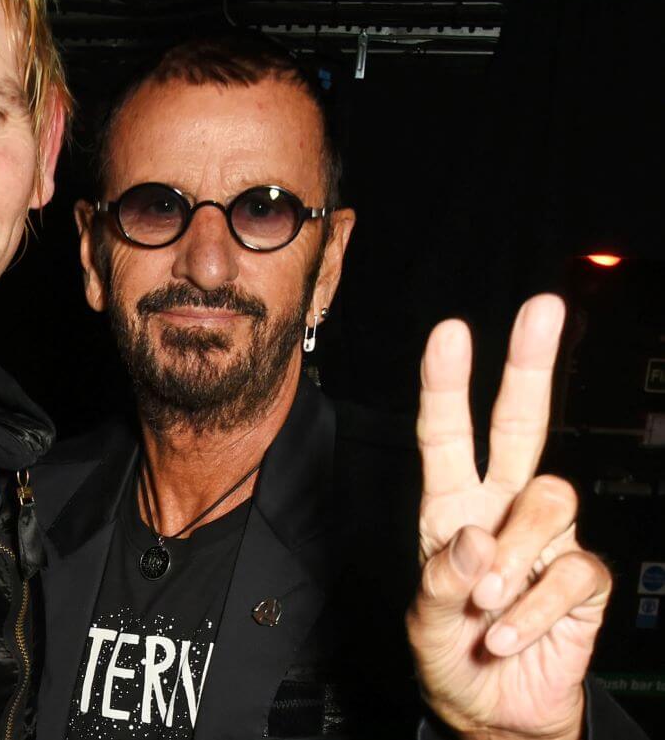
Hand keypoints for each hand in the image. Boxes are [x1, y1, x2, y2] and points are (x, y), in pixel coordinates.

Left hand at [406, 294, 611, 739]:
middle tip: (542, 307)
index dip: (446, 384)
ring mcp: (546, 540)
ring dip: (513, 552)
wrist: (491, 712)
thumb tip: (474, 539)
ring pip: (551, 497)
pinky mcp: (582, 579)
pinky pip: (570, 572)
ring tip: (485, 601)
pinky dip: (532, 608)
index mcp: (450, 506)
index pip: (448, 434)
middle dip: (530, 365)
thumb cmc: (449, 653)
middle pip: (523, 425)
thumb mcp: (423, 620)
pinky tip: (507, 634)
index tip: (450, 332)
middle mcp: (501, 509)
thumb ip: (440, 579)